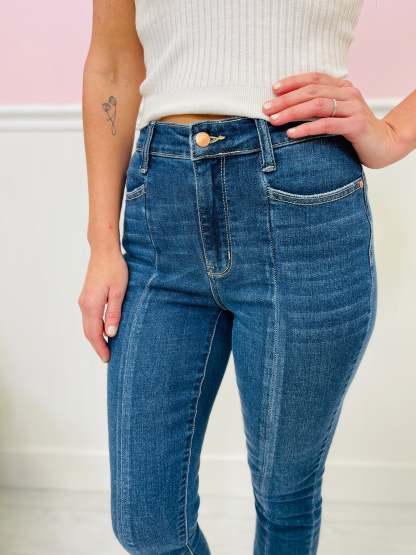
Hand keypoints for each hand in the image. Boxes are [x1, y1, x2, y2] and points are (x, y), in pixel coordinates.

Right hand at [78, 248, 127, 361]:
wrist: (104, 251)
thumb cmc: (115, 269)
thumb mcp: (119, 292)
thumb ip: (114, 314)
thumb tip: (110, 334)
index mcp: (92, 305)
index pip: (94, 334)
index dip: (101, 348)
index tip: (108, 359)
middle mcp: (84, 304)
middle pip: (88, 332)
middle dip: (97, 346)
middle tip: (107, 357)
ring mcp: (84, 300)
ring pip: (88, 325)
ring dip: (96, 337)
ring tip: (107, 347)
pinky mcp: (87, 296)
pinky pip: (89, 317)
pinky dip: (95, 327)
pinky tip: (104, 330)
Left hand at [262, 71, 403, 168]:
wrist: (384, 145)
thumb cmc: (356, 131)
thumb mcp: (338, 114)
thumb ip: (321, 107)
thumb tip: (288, 108)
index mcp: (343, 87)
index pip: (314, 78)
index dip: (293, 82)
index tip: (273, 90)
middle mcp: (349, 94)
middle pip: (311, 91)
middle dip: (285, 100)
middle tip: (266, 108)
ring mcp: (353, 108)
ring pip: (316, 105)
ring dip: (292, 112)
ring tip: (274, 120)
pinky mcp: (355, 125)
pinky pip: (326, 125)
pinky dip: (306, 128)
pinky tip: (291, 133)